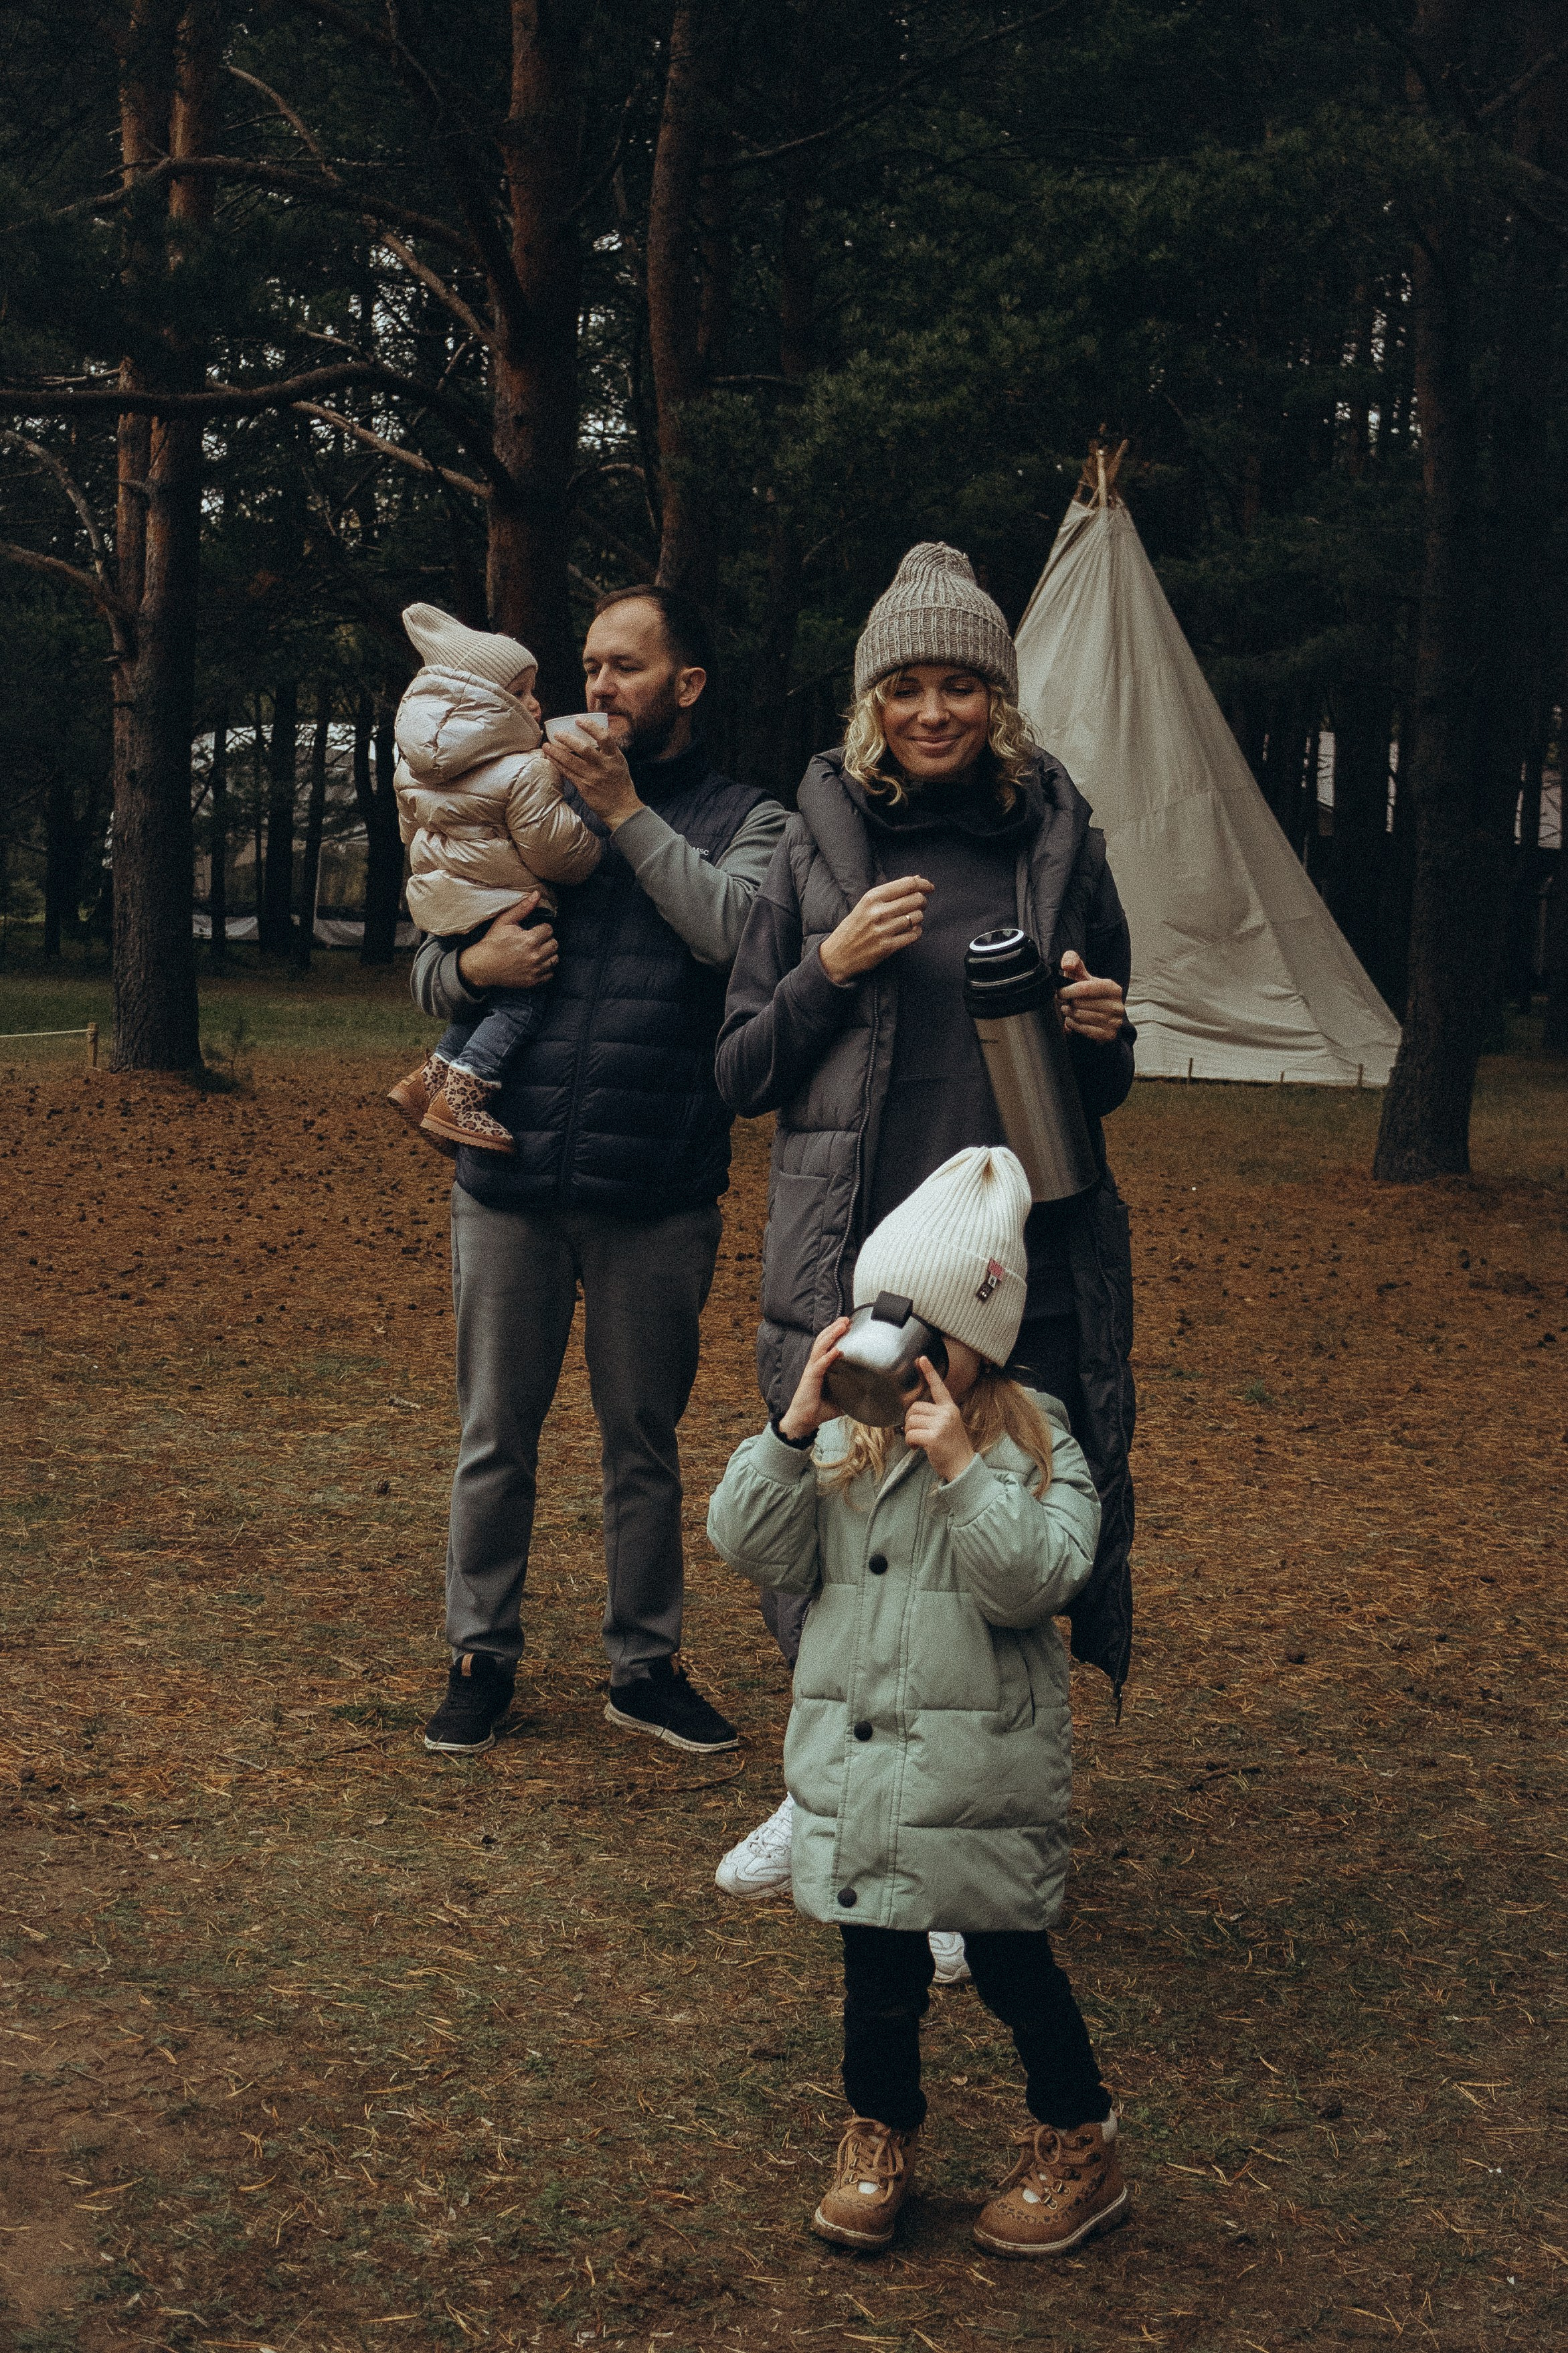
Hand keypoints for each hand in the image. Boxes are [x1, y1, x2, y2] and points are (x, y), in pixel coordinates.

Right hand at [456, 894, 558, 989]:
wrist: (482, 966)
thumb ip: (523, 908)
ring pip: (555, 959)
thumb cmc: (492, 942)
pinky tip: (536, 963)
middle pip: (554, 944)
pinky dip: (546, 968)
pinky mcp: (533, 981)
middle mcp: (534, 956)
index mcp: (529, 939)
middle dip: (546, 940)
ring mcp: (534, 970)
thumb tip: (537, 894)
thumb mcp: (505, 921)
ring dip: (548, 954)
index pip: (549, 930)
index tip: (534, 931)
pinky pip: (550, 973)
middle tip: (536, 940)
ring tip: (537, 951)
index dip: (542, 928)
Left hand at [542, 725, 643, 830]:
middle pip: (583, 749)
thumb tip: (591, 735)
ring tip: (546, 745)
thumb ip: (607, 751)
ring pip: (570, 761)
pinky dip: (558, 765)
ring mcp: (593, 777)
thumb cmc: (620, 783)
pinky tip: (551, 758)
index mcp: (615, 757)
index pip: (604, 737)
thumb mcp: (619, 763)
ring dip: (556, 752)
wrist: (622, 808)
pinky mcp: (584, 788)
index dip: (590, 726)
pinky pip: (568, 773)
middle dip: (567, 739)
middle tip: (557, 734)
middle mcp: (603, 766)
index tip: (578, 720)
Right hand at [778, 1316, 851, 1441]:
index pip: (826, 1344)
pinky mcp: (810, 1379)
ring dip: (832, 1335)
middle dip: (834, 1328)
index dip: (835, 1333)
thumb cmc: (819, 1409)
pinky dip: (828, 1356)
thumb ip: (851, 1392)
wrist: (804, 1421)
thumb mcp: (840, 1398)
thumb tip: (868, 1393)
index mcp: (820, 1367)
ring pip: (820, 1347)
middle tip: (847, 1318)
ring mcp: (812, 1370)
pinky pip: (820, 1365)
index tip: (846, 1323)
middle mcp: (815, 1365)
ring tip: (842, 1326)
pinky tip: (837, 1350)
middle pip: (823, 1340)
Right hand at [818, 876, 933, 984]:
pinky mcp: (887, 947)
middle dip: (923, 901)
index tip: (929, 887)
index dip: (923, 884)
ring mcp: (883, 930)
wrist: (838, 955)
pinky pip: (914, 935)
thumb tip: (917, 879)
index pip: (907, 884)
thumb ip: (891, 892)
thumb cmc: (854, 927)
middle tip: (920, 905)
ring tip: (911, 919)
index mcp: (872, 898)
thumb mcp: (866, 904)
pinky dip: (917, 932)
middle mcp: (877, 912)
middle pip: (916, 899)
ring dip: (919, 917)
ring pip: (917, 917)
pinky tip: (910, 931)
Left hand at [902, 1358, 975, 1483]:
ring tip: (919, 1442)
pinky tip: (917, 1448)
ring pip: (910, 1421)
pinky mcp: (933, 1437)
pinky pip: (910, 1434)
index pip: (939, 1387)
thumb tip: (912, 1413)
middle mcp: (947, 1413)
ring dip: (909, 1434)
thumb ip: (935, 1416)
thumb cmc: (952, 1449)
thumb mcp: (949, 1426)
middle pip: (914, 1408)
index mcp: (950, 1409)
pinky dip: (910, 1442)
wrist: (963, 1467)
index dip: (929, 1372)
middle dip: (910, 1421)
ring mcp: (941, 1425)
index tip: (921, 1359)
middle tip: (917, 1433)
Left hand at [1058, 949, 1125, 1043]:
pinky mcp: (1109, 1035)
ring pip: (1080, 1016)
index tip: (1059, 992)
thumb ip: (1073, 962)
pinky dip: (1073, 1024)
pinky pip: (1083, 1029)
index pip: (1086, 988)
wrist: (1103, 1017)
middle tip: (1066, 1002)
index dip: (1068, 991)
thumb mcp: (1083, 976)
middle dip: (1068, 1002)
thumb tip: (1067, 964)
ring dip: (1069, 1013)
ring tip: (1068, 1009)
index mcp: (1112, 988)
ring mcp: (1114, 1021)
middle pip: (1081, 1003)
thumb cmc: (1089, 994)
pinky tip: (1072, 1020)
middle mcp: (1117, 1005)